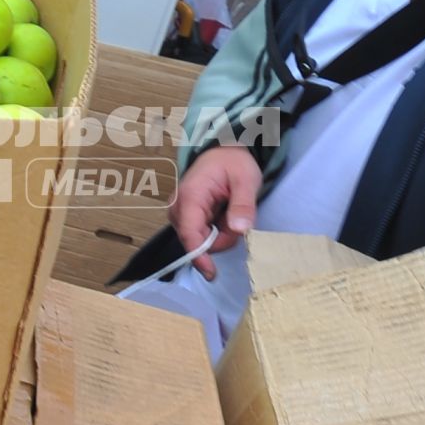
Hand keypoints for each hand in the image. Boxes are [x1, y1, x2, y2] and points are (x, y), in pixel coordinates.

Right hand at [168, 145, 261, 278]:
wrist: (224, 151)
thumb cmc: (234, 162)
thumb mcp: (246, 179)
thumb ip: (243, 204)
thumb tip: (239, 229)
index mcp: (190, 196)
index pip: (190, 234)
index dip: (200, 256)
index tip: (211, 273)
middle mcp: (178, 207)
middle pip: (197, 240)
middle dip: (221, 236)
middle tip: (238, 215)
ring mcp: (179, 213)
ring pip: (201, 240)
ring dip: (220, 233)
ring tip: (230, 210)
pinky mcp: (184, 217)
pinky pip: (201, 235)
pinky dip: (216, 230)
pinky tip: (222, 213)